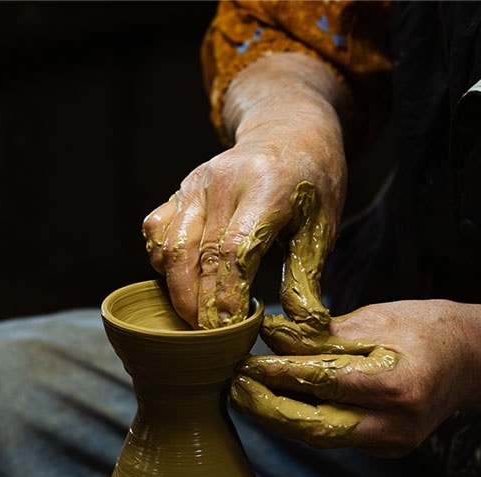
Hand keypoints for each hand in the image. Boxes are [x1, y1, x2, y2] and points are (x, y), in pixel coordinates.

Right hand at [142, 53, 346, 328]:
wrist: (290, 131)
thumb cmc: (313, 184)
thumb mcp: (323, 227)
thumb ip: (306, 276)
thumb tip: (302, 325)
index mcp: (267, 188)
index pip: (233, 252)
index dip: (225, 296)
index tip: (227, 332)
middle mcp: (224, 181)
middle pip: (196, 253)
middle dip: (197, 304)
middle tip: (207, 341)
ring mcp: (197, 182)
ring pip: (170, 245)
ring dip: (176, 289)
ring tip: (194, 322)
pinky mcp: (182, 188)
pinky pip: (157, 229)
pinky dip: (162, 261)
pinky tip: (180, 283)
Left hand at [232, 299, 480, 455]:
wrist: (479, 362)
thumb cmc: (433, 329)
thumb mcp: (380, 318)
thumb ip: (326, 334)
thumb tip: (273, 336)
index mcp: (400, 387)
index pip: (328, 384)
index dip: (282, 376)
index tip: (247, 363)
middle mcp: (396, 426)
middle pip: (316, 428)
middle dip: (268, 410)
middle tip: (235, 386)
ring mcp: (392, 443)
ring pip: (321, 437)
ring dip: (279, 417)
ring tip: (245, 393)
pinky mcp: (386, 447)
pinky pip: (335, 435)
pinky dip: (303, 419)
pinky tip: (276, 401)